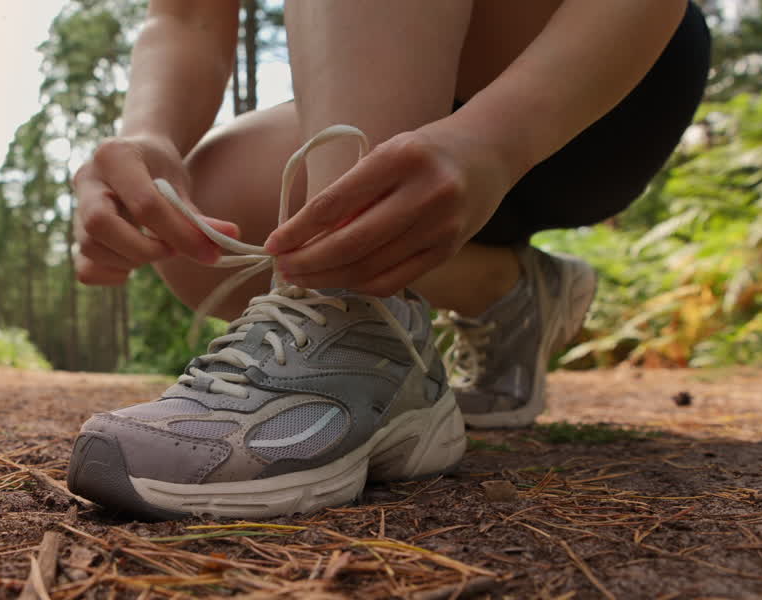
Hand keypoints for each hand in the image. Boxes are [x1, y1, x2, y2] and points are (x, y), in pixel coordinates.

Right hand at [73, 135, 238, 285]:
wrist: (137, 156)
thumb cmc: (160, 168)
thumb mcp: (180, 183)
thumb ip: (198, 215)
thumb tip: (231, 237)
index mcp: (115, 156)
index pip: (144, 203)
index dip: (178, 233)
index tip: (207, 251)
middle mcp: (87, 179)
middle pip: (99, 224)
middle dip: (141, 248)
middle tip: (169, 251)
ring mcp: (76, 207)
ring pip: (90, 247)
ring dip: (130, 260)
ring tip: (155, 250)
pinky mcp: (76, 233)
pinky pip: (84, 268)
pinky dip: (110, 274)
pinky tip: (132, 265)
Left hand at [266, 120, 515, 295]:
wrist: (489, 153)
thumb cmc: (423, 152)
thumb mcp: (386, 154)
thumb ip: (352, 193)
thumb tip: (303, 239)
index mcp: (400, 157)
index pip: (335, 203)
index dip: (298, 230)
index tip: (272, 244)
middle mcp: (425, 192)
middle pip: (351, 243)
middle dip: (308, 261)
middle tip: (281, 269)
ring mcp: (441, 226)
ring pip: (370, 267)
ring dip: (327, 278)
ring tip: (300, 277)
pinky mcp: (447, 251)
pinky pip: (393, 280)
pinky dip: (358, 285)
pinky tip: (336, 281)